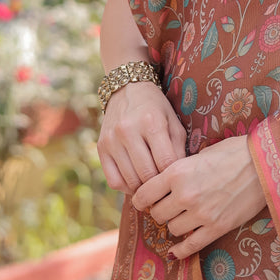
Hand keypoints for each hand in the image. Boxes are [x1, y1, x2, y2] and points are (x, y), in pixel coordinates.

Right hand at [97, 81, 186, 195]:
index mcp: (152, 122)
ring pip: (130, 180)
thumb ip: (179, 148)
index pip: (166, 162)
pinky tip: (135, 181)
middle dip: (159, 184)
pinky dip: (126, 187)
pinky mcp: (101, 147)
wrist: (127, 90)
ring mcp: (112, 140)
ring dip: (143, 188)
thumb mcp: (173, 121)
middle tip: (165, 186)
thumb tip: (178, 177)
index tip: (177, 179)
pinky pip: (113, 180)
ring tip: (152, 185)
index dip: (173, 175)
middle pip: (147, 174)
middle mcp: (128, 130)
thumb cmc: (156, 108)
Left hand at [131, 135, 266, 259]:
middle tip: (167, 205)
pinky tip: (175, 252)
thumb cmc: (234, 152)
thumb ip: (180, 170)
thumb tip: (163, 184)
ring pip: (172, 229)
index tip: (144, 200)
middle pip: (157, 214)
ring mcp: (201, 214)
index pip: (144, 194)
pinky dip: (180, 250)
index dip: (141, 198)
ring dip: (175, 224)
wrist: (265, 164)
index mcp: (178, 172)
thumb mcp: (200, 154)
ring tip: (183, 216)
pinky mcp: (216, 227)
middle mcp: (185, 195)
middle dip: (160, 210)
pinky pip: (190, 246)